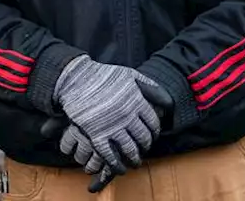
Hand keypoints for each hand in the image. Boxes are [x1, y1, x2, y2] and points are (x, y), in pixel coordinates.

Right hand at [53, 56, 172, 174]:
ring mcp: (112, 126)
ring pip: (130, 149)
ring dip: (134, 159)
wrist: (77, 78)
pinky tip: (120, 169)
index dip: (155, 132)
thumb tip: (167, 102)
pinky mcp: (96, 135)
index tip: (152, 136)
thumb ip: (150, 86)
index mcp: (137, 101)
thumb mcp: (130, 75)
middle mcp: (128, 116)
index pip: (153, 123)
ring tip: (135, 162)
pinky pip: (110, 156)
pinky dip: (117, 165)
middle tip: (144, 149)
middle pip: (143, 137)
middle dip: (146, 146)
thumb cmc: (103, 75)